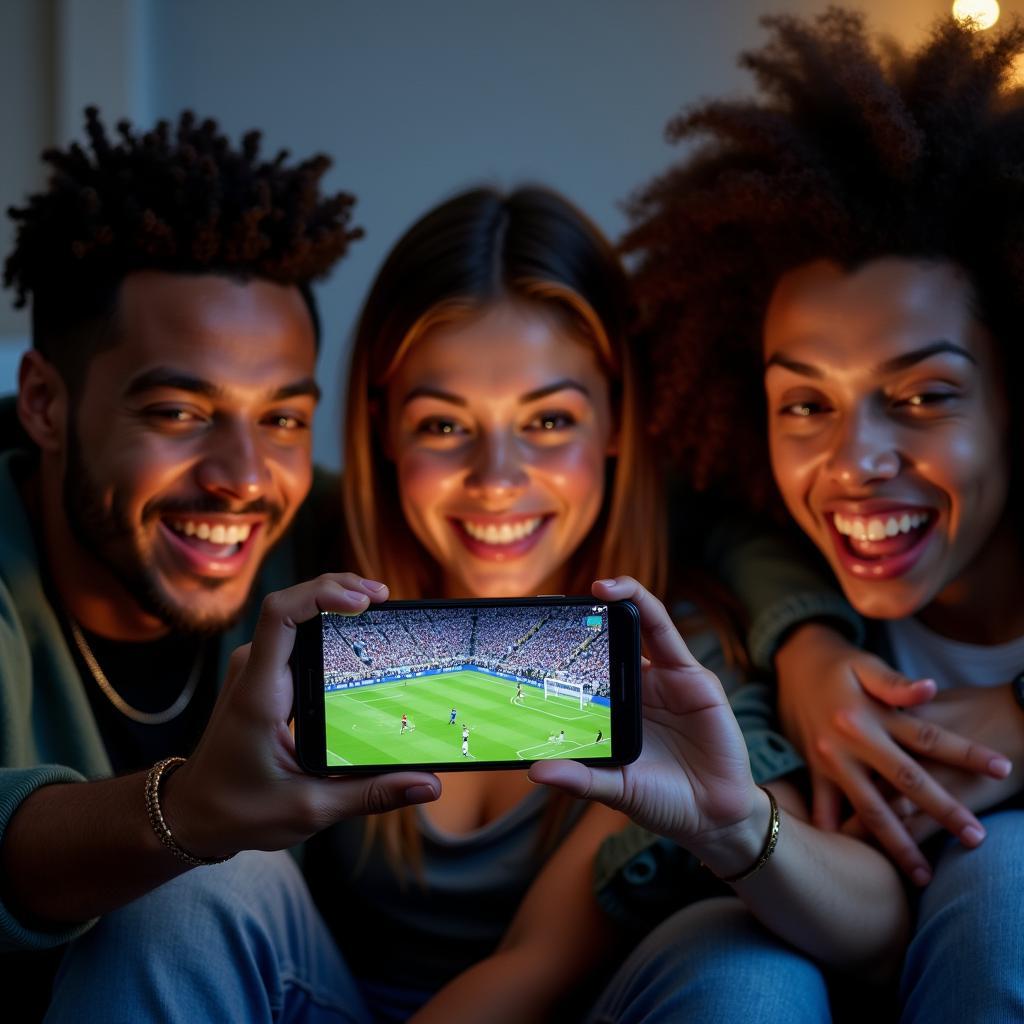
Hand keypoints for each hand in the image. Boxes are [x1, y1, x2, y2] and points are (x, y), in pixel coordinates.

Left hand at [162, 573, 440, 858]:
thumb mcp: (310, 808)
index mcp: (260, 694)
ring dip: (334, 602)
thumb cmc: (239, 811)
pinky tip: (355, 631)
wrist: (192, 814)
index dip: (321, 594)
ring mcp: (256, 670)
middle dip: (341, 590)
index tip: (363, 600)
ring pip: (294, 614)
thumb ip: (370, 793)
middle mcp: (255, 671)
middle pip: (294, 604)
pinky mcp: (264, 676)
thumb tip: (428, 784)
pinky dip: (325, 623)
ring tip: (378, 608)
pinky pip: (294, 634)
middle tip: (386, 599)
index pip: (280, 616)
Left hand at [528, 576, 765, 876]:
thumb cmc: (662, 801)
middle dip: (590, 617)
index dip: (569, 648)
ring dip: (620, 599)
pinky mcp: (693, 676)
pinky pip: (666, 632)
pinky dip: (645, 607)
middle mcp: (640, 688)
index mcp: (617, 710)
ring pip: (640, 626)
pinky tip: (621, 594)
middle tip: (560, 606)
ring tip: (595, 587)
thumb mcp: (615, 789)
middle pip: (612, 641)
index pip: (590, 668)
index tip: (536, 636)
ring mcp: (667, 679)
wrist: (713, 817)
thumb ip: (581, 778)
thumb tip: (535, 772)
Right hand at [775, 624, 1010, 881]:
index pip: (927, 737)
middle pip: (904, 782)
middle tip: (977, 838)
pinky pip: (825, 811)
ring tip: (924, 874)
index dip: (966, 753)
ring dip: (897, 843)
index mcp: (869, 715)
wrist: (792, 663)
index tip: (1002, 768)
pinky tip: (856, 862)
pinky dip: (839, 837)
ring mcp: (830, 761)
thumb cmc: (838, 663)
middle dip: (943, 811)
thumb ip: (895, 683)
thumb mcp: (865, 663)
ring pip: (869, 809)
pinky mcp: (814, 771)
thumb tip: (930, 689)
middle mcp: (851, 742)